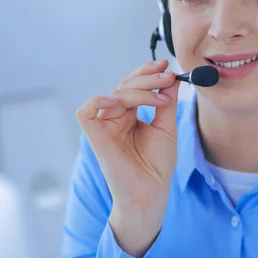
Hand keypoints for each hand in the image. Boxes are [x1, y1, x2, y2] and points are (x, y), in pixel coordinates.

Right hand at [75, 59, 180, 256]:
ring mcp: (104, 126)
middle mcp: (115, 118)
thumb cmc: (157, 165)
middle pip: (125, 85)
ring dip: (139, 90)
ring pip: (114, 94)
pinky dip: (100, 101)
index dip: (147, 72)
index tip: (166, 66)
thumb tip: (171, 77)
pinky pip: (86, 111)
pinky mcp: (95, 136)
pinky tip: (121, 101)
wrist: (151, 192)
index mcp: (130, 115)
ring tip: (160, 97)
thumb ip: (166, 102)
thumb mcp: (166, 127)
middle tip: (167, 75)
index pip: (134, 85)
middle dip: (147, 77)